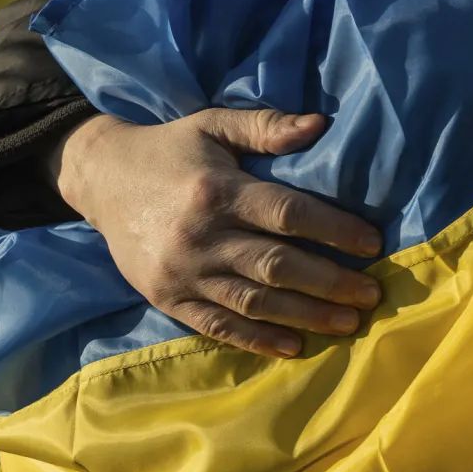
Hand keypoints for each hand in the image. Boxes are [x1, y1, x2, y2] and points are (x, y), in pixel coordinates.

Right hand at [55, 110, 383, 357]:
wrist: (100, 178)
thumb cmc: (170, 149)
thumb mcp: (213, 125)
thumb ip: (266, 126)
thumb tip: (320, 125)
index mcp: (218, 190)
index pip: (288, 214)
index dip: (335, 230)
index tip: (372, 244)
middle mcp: (201, 235)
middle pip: (278, 266)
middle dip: (331, 283)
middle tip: (372, 294)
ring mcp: (182, 273)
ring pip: (254, 302)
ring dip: (306, 316)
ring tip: (349, 323)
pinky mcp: (166, 298)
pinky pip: (218, 325)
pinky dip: (257, 340)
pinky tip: (294, 346)